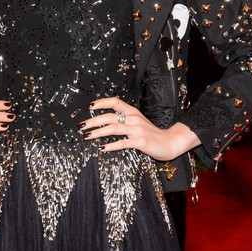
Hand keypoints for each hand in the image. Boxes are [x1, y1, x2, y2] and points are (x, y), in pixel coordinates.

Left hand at [79, 98, 197, 160]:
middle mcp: (134, 118)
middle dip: (93, 121)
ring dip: (98, 132)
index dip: (101, 102)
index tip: (89, 106)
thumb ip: (125, 121)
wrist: (170, 142)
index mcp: (132, 112)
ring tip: (87, 136)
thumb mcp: (138, 123)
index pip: (115, 102)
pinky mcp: (141, 141)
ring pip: (113, 128)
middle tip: (81, 126)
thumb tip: (106, 122)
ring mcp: (137, 129)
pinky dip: (111, 145)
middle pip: (109, 116)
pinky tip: (102, 148)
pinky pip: (123, 143)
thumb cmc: (152, 134)